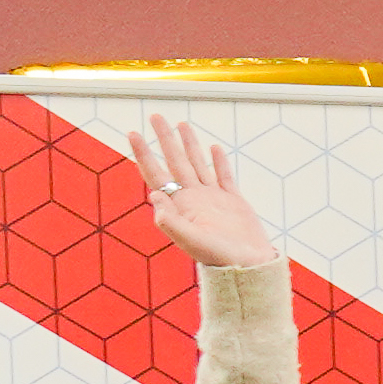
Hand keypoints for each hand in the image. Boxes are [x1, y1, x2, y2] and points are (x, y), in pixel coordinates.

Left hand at [131, 114, 278, 270]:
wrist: (248, 267)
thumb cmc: (219, 258)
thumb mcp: (191, 240)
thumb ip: (171, 221)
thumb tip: (152, 195)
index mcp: (181, 205)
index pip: (157, 173)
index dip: (144, 153)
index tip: (133, 132)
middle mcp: (193, 198)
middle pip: (175, 161)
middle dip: (165, 138)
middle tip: (155, 116)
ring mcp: (213, 199)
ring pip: (198, 163)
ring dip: (189, 144)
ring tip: (182, 124)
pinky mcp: (233, 201)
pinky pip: (224, 176)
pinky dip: (219, 161)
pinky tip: (214, 148)